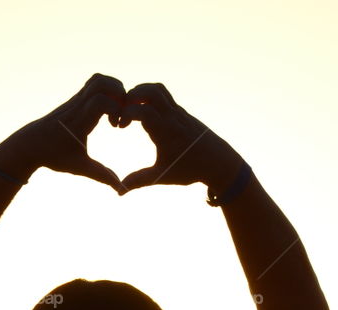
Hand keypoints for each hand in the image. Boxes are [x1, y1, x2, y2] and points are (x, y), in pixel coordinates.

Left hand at [16, 73, 128, 192]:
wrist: (31, 144)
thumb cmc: (54, 156)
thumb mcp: (79, 167)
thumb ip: (102, 175)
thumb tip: (121, 188)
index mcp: (79, 121)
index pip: (101, 101)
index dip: (116, 110)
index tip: (117, 127)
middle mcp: (77, 105)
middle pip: (101, 82)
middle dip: (119, 94)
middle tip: (122, 113)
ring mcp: (76, 99)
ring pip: (98, 79)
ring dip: (114, 90)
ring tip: (117, 110)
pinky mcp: (76, 98)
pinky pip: (94, 84)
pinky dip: (107, 91)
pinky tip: (108, 111)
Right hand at [116, 83, 241, 193]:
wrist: (217, 162)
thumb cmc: (190, 169)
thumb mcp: (163, 176)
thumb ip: (139, 180)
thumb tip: (119, 192)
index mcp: (166, 132)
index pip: (143, 111)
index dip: (126, 114)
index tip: (119, 126)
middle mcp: (172, 117)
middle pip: (151, 92)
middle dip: (131, 96)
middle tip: (121, 110)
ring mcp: (178, 111)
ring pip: (158, 89)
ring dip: (141, 92)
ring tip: (130, 107)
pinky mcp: (180, 110)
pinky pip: (164, 95)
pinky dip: (149, 96)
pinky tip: (143, 109)